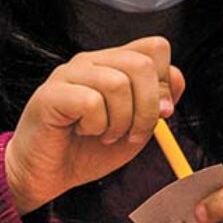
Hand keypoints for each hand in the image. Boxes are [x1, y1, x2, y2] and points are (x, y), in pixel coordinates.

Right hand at [4, 37, 184, 215]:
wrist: (48, 175)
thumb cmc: (90, 148)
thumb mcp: (138, 125)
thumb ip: (159, 100)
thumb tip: (174, 80)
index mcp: (115, 63)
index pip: (155, 48)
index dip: (165, 81)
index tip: (161, 112)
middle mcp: (93, 61)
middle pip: (141, 64)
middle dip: (149, 107)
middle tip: (135, 133)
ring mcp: (69, 74)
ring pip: (118, 83)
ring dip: (121, 120)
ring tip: (107, 134)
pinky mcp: (50, 94)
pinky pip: (91, 102)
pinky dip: (97, 125)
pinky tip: (85, 131)